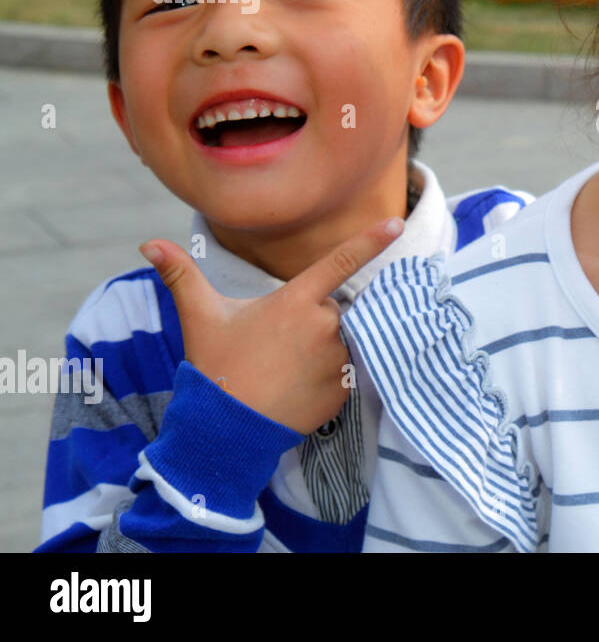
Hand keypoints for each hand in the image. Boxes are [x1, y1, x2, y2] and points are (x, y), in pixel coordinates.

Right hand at [137, 217, 403, 434]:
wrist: (228, 430)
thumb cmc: (216, 367)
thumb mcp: (201, 317)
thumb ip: (181, 275)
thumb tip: (148, 244)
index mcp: (295, 301)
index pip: (341, 261)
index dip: (371, 239)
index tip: (397, 223)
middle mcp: (324, 325)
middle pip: (335, 306)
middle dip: (314, 318)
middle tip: (278, 346)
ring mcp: (339, 357)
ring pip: (344, 337)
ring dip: (325, 345)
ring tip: (289, 368)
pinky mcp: (347, 386)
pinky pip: (349, 367)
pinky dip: (332, 372)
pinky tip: (302, 385)